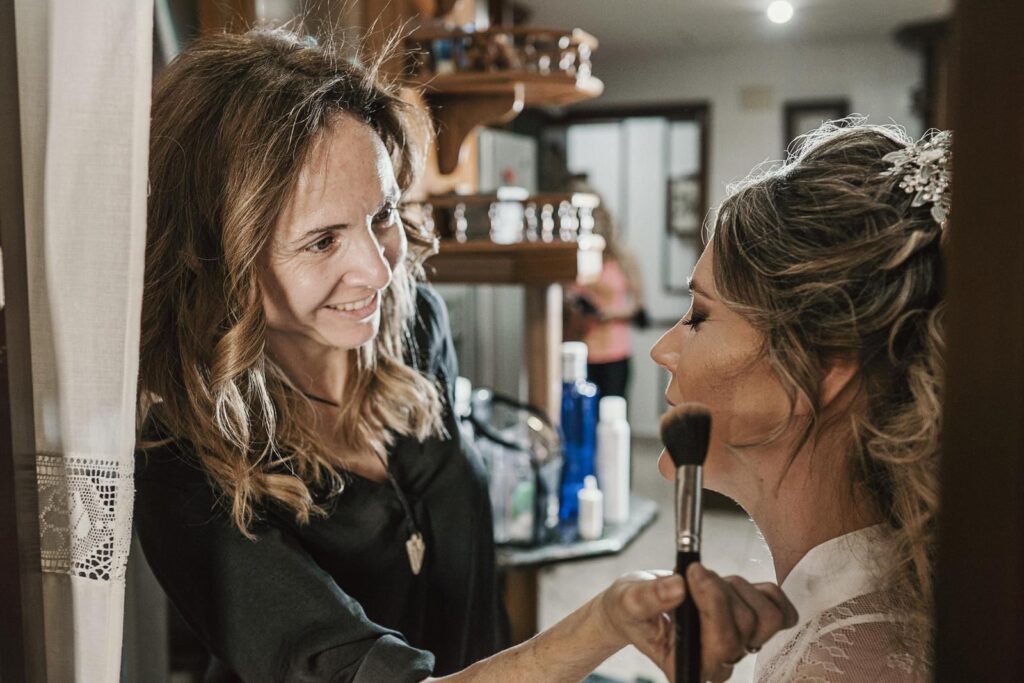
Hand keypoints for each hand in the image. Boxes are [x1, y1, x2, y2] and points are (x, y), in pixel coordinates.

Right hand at [594, 565, 798, 681]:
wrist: (639, 604)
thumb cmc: (631, 609)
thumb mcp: (627, 600)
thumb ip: (649, 596)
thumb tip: (677, 587)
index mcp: (688, 666)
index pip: (721, 643)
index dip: (713, 605)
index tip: (690, 574)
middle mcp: (718, 664)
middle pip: (746, 626)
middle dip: (719, 590)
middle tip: (693, 573)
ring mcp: (739, 647)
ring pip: (767, 618)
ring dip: (738, 589)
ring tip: (709, 581)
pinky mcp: (753, 628)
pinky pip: (782, 611)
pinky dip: (762, 591)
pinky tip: (734, 586)